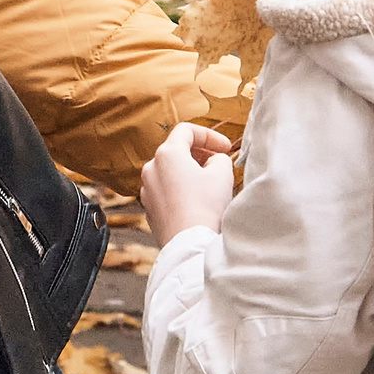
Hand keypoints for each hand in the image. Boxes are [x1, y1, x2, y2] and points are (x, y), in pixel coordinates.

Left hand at [140, 122, 237, 243]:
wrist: (189, 243)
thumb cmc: (206, 206)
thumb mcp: (222, 173)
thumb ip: (219, 157)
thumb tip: (212, 160)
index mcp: (167, 154)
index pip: (186, 131)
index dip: (209, 135)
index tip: (225, 148)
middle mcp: (151, 168)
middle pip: (176, 150)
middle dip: (200, 153)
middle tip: (219, 163)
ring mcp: (147, 188)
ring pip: (170, 171)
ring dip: (190, 172)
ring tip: (210, 184)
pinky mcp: (149, 207)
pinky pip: (166, 190)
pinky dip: (180, 189)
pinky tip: (197, 202)